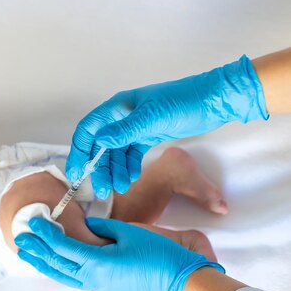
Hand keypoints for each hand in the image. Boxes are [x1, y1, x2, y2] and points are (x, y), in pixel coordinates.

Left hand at [15, 217, 224, 290]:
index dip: (45, 233)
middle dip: (37, 249)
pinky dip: (59, 271)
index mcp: (97, 262)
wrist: (181, 279)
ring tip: (27, 254)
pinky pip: (74, 279)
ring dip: (43, 263)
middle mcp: (93, 278)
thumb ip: (102, 227)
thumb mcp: (128, 232)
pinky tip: (53, 265)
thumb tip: (85, 225)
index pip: (62, 246)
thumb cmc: (158, 252)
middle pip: (57, 263)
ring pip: (63, 275)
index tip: (33, 220)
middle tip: (19, 237)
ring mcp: (99, 285)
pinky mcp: (105, 288)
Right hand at [67, 55, 267, 198]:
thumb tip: (100, 141)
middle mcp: (121, 118)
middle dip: (100, 168)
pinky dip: (129, 167)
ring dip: (116, 171)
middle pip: (101, 146)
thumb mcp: (152, 117)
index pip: (89, 131)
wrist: (214, 101)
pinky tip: (133, 177)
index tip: (77, 173)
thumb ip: (124, 130)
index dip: (80, 152)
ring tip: (122, 187)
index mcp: (116, 108)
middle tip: (102, 189)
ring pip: (116, 154)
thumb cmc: (183, 102)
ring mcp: (134, 128)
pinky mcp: (147, 136)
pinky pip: (131, 155)